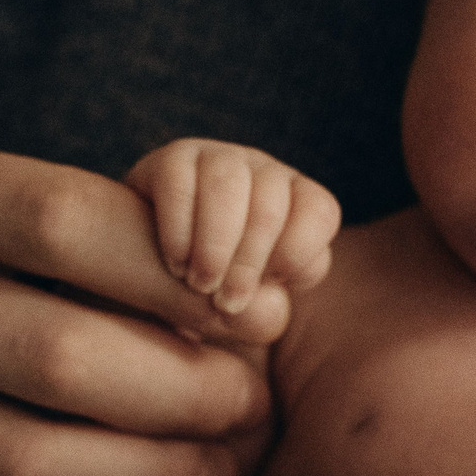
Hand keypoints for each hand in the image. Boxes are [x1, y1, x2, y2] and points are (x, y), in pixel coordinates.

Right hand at [125, 138, 342, 317]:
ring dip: (212, 246)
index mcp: (300, 204)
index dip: (293, 256)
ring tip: (198, 284)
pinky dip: (178, 232)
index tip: (264, 291)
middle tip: (223, 303)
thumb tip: (268, 301)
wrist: (155, 277)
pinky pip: (179, 184)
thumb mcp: (242, 317)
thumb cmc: (211, 298)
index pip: (319, 213)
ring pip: (227, 185)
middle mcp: (266, 173)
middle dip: (246, 265)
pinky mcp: (175, 159)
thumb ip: (260, 316)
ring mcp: (221, 159)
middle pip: (269, 206)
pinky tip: (175, 261)